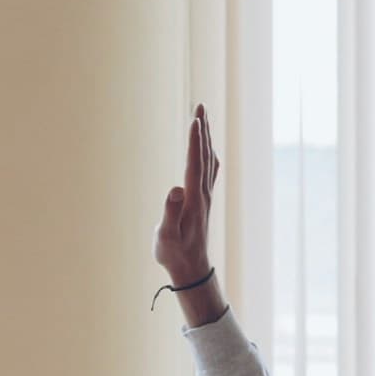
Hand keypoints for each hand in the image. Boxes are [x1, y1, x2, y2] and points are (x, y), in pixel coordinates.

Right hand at [156, 107, 219, 289]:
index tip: (195, 118)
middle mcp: (203, 194)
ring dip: (206, 138)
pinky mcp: (203, 201)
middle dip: (203, 130)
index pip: (194, 163)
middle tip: (201, 106)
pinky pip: (208, 171)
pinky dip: (208, 154)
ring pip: (208, 160)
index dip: (195, 140)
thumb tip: (175, 188)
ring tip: (203, 119)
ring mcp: (205, 197)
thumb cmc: (174, 254)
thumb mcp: (166, 236)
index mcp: (193, 199)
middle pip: (204, 155)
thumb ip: (169, 212)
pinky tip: (207, 150)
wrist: (192, 269)